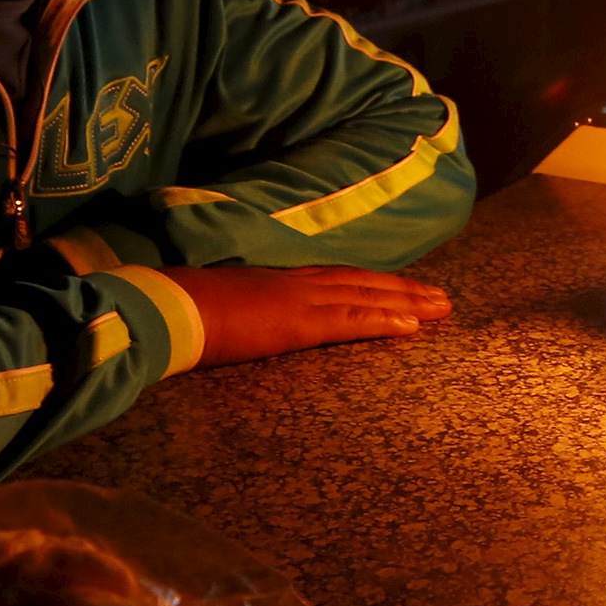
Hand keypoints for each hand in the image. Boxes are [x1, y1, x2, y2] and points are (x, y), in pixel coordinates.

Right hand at [162, 264, 451, 367]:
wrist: (163, 307)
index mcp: (275, 282)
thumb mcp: (216, 307)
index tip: (402, 290)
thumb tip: (238, 323)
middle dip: (403, 290)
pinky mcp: (297, 322)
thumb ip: (238, 312)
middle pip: (360, 283)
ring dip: (406, 302)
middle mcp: (294, 283)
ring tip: (441, 308)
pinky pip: (348, 322)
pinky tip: (411, 327)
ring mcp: (298, 299)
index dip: (371, 284)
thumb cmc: (176, 310)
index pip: (334, 279)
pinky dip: (381, 322)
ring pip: (364, 297)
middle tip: (442, 299)